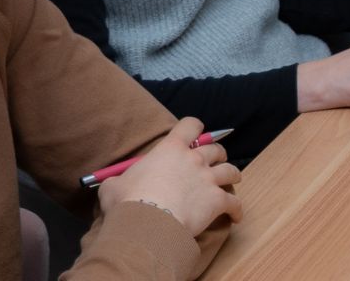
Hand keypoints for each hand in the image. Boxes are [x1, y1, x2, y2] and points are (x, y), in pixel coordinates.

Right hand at [97, 116, 242, 235]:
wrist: (147, 222)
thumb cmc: (128, 201)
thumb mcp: (113, 186)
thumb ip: (118, 181)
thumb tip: (113, 185)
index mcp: (171, 149)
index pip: (190, 126)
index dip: (194, 128)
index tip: (195, 134)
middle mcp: (194, 160)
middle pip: (215, 149)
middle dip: (216, 154)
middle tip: (213, 162)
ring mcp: (208, 179)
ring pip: (230, 171)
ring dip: (232, 175)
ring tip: (233, 180)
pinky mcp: (217, 200)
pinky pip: (234, 202)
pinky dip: (236, 209)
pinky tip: (236, 216)